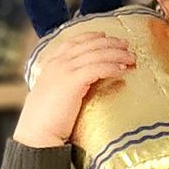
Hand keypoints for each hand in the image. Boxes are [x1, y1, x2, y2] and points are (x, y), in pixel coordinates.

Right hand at [12, 26, 133, 148]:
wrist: (38, 133)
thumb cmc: (47, 120)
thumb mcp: (53, 94)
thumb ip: (64, 84)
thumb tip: (80, 85)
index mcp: (51, 64)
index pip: (73, 42)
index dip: (91, 37)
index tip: (105, 36)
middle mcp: (58, 63)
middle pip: (88, 45)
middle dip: (109, 43)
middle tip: (126, 44)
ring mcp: (64, 70)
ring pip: (96, 54)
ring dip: (116, 54)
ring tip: (131, 57)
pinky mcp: (73, 82)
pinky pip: (97, 68)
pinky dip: (112, 66)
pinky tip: (122, 69)